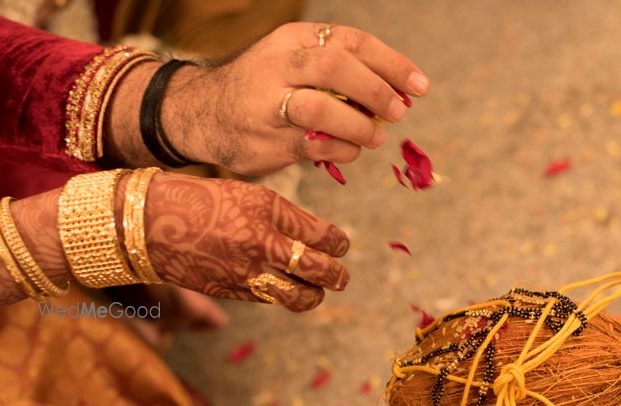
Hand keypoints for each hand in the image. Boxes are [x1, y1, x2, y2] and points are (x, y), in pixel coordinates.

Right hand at [143, 172, 349, 310]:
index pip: (322, 235)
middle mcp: (260, 242)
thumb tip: (318, 243)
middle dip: (338, 276)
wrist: (151, 223)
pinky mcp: (233, 292)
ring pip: (301, 296)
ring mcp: (247, 271)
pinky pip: (272, 299)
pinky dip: (285, 295)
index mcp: (268, 210)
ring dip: (316, 294)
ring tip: (321, 290)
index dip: (338, 244)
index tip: (341, 246)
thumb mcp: (248, 195)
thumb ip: (284, 218)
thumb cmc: (204, 202)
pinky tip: (287, 287)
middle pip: (318, 269)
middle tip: (342, 276)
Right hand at [163, 23, 429, 175]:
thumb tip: (398, 95)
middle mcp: (279, 65)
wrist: (201, 113)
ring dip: (359, 126)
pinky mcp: (267, 140)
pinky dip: (341, 150)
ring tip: (374, 137)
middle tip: (398, 111)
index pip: (351, 41)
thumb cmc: (265, 88)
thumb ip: (340, 72)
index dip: (392, 64)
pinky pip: (314, 146)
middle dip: (376, 90)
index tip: (420, 86)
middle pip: (335, 66)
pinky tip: (348, 150)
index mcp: (294, 39)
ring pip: (322, 108)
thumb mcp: (295, 63)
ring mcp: (269, 103)